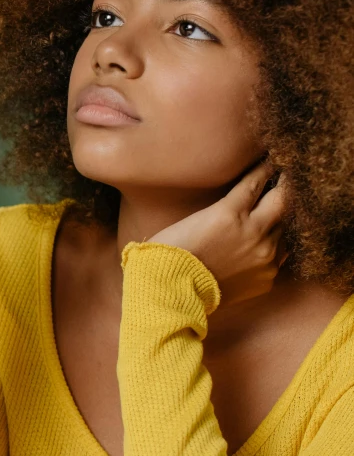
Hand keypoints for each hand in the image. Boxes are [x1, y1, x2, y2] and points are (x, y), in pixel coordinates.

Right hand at [147, 160, 288, 307]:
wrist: (172, 292)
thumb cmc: (173, 252)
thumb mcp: (195, 219)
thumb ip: (225, 209)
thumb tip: (243, 202)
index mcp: (230, 212)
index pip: (257, 181)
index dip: (265, 169)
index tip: (271, 163)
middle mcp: (253, 232)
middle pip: (282, 201)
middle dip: (284, 188)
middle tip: (284, 180)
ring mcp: (264, 257)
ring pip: (283, 230)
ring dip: (276, 223)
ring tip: (269, 218)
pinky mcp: (267, 278)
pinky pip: (278, 257)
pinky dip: (271, 250)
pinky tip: (260, 249)